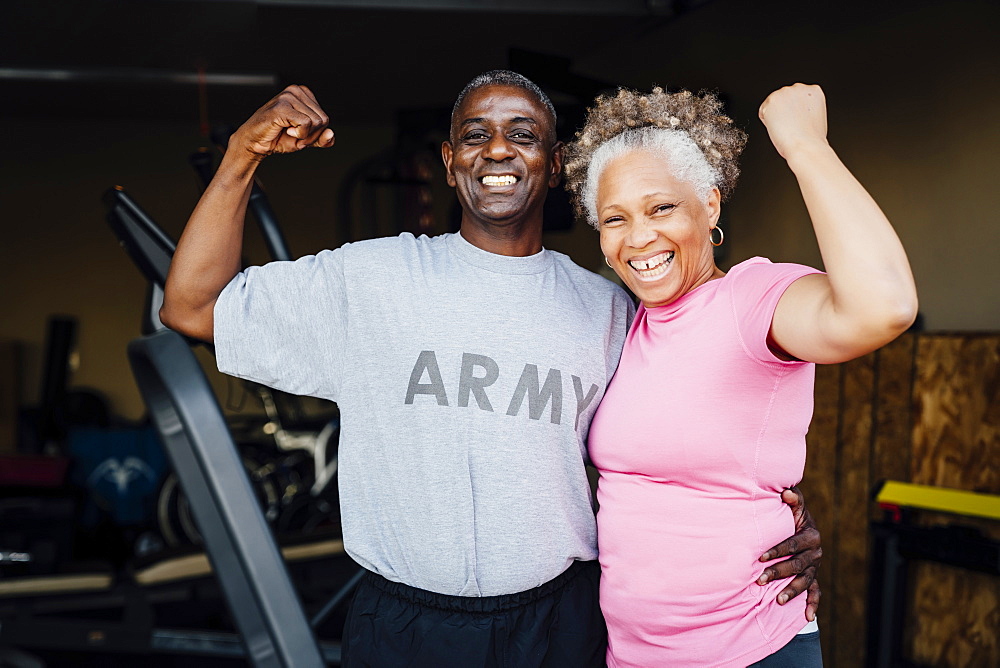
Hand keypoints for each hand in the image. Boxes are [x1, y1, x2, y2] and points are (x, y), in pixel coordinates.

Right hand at [231, 84, 334, 161]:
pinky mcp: (281, 106)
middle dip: (310, 135)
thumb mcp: (306, 139)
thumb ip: (321, 138)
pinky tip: (284, 130)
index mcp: (303, 94)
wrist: (255, 143)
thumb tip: (331, 134)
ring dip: (303, 135)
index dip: (315, 133)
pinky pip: (305, 124)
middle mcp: (296, 91)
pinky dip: (298, 134)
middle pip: (323, 120)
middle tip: (292, 134)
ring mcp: (288, 96)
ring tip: (288, 131)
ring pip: (315, 122)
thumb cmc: (278, 137)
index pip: (325, 118)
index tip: (298, 132)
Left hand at [757, 487, 822, 620]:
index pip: (792, 545)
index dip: (776, 551)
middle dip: (778, 572)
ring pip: (805, 581)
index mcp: (811, 535)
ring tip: (777, 599)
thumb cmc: (792, 515)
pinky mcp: (813, 577)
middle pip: (797, 565)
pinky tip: (807, 617)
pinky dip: (813, 605)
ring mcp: (815, 567)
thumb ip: (792, 498)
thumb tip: (786, 492)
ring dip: (791, 591)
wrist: (801, 527)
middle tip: (760, 579)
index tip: (760, 557)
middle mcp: (815, 552)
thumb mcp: (794, 505)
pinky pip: (816, 593)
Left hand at [758, 83, 828, 160]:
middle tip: (791, 127)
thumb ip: (806, 109)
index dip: (795, 113)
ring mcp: (785, 92)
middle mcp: (799, 88)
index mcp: (814, 91)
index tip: (798, 122)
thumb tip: (797, 112)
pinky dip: (767, 122)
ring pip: (772, 105)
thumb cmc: (811, 139)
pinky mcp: (772, 100)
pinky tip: (778, 128)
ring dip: (775, 116)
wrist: (805, 146)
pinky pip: (763, 112)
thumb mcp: (816, 117)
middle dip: (784, 112)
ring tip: (787, 128)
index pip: (796, 99)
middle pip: (783, 100)